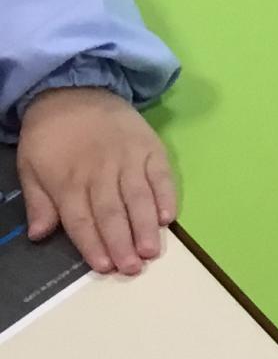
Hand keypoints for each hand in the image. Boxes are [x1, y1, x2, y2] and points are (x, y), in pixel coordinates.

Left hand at [17, 86, 177, 275]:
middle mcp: (100, 172)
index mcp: (68, 179)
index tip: (105, 266)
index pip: (81, 219)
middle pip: (112, 212)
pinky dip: (166, 196)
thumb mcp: (30, 166)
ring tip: (152, 251)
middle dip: (122, 242)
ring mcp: (128, 159)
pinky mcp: (151, 148)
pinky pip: (162, 175)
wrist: (75, 91)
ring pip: (138, 198)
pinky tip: (168, 217)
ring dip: (146, 226)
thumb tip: (39, 234)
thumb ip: (38, 201)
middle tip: (133, 268)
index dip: (93, 244)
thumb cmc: (51, 135)